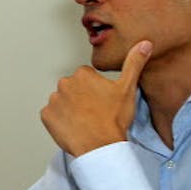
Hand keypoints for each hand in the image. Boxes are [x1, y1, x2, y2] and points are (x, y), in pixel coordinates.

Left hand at [40, 41, 151, 156]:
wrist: (100, 145)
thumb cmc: (113, 119)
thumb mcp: (128, 88)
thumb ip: (134, 63)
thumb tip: (144, 44)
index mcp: (82, 74)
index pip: (87, 77)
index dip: (96, 89)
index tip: (103, 100)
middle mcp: (64, 83)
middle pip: (73, 88)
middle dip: (81, 97)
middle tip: (95, 111)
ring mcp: (53, 100)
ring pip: (62, 101)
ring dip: (70, 109)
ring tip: (85, 120)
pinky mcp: (46, 116)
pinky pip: (52, 115)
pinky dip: (60, 120)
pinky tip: (73, 126)